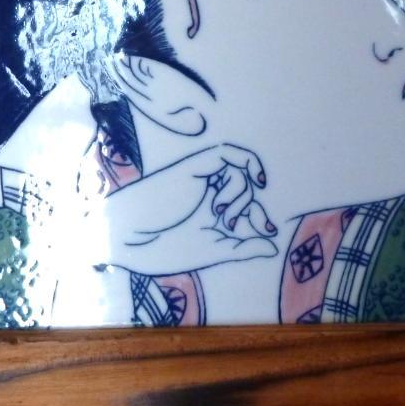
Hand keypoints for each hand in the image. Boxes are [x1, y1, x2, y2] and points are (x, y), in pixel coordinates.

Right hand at [95, 143, 278, 275]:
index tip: (269, 232)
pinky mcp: (195, 166)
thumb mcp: (214, 250)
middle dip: (254, 209)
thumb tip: (273, 248)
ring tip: (219, 214)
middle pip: (246, 189)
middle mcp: (208, 192)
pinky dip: (248, 162)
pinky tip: (257, 180)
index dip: (261, 217)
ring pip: (239, 174)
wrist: (131, 237)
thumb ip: (243, 248)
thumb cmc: (165, 246)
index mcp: (209, 212)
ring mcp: (202, 177)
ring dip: (240, 195)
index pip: (245, 207)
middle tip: (252, 226)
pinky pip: (229, 154)